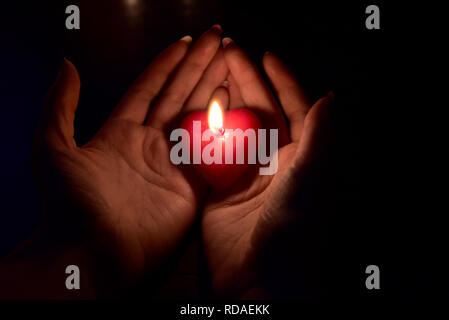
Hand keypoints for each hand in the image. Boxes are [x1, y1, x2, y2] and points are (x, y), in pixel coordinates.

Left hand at [31, 26, 221, 287]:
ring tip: (230, 63)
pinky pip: (212, 153)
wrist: (89, 254)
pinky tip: (236, 105)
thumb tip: (67, 65)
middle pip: (179, 97)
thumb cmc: (67, 204)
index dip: (166, 64)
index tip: (185, 41)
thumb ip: (60, 105)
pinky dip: (225, 130)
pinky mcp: (192, 188)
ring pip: (199, 119)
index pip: (149, 89)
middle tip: (218, 41)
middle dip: (198, 67)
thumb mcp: (52, 148)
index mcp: (120, 132)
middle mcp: (150, 145)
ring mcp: (173, 165)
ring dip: (214, 90)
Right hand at [201, 39, 332, 297]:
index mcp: (300, 155)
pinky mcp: (221, 187)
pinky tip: (195, 112)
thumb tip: (330, 96)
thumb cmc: (292, 226)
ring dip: (224, 100)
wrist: (260, 276)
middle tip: (229, 52)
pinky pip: (212, 152)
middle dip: (247, 81)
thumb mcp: (309, 177)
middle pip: (260, 111)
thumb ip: (319, 136)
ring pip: (234, 127)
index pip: (293, 108)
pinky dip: (204, 131)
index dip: (282, 81)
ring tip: (211, 73)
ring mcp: (246, 173)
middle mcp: (274, 161)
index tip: (266, 56)